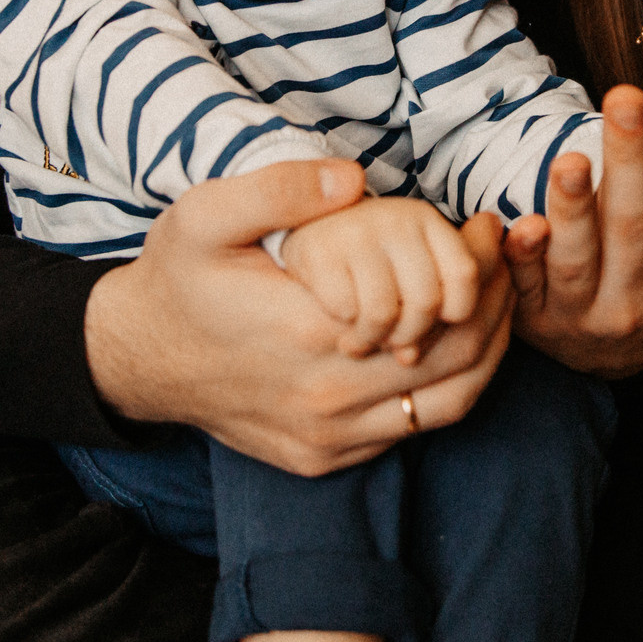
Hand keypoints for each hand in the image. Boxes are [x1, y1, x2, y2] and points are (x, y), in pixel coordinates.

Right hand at [84, 160, 513, 475]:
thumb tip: (355, 182)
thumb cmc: (178, 279)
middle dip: (496, 302)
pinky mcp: (323, 460)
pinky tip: (451, 341)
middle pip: (454, 357)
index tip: (485, 227)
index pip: (433, 307)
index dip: (476, 265)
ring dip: (485, 351)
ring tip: (495, 296)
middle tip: (504, 254)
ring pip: (446, 404)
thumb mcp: (205, 215)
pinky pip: (409, 431)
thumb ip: (279, 190)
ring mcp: (327, 439)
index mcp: (308, 333)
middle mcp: (326, 398)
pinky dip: (447, 390)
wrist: (138, 359)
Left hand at [505, 56, 642, 379]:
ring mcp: (578, 316)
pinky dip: (519, 256)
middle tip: (626, 99)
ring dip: (573, 208)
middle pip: (631, 226)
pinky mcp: (531, 320)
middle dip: (629, 160)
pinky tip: (519, 223)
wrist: (612, 351)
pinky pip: (523, 286)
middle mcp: (633, 304)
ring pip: (576, 260)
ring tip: (572, 160)